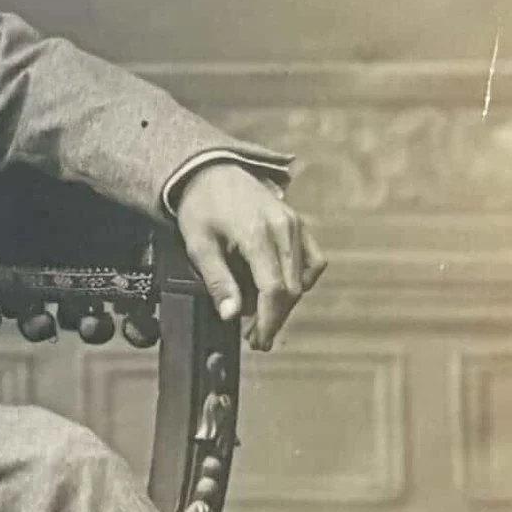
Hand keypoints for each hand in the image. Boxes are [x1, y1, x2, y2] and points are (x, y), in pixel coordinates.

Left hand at [171, 161, 324, 351]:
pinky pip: (313, 260)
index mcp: (257, 234)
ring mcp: (295, 224)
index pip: (274, 289)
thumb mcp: (198, 245)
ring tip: (261, 314)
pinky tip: (279, 288)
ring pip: (304, 278)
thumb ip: (218, 281)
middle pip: (292, 288)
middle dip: (274, 318)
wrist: (211, 171)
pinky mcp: (299, 224)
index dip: (268, 321)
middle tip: (254, 337)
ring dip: (286, 302)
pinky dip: (301, 279)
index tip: (257, 341)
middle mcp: (284, 228)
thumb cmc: (201, 206)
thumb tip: (232, 315)